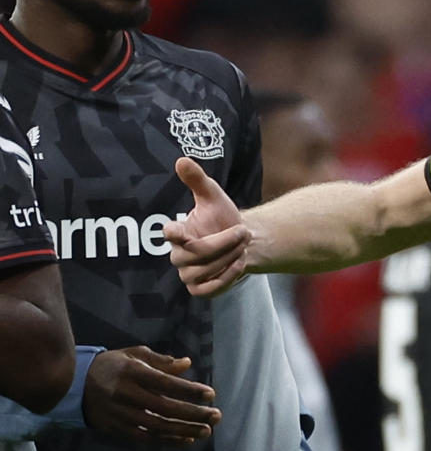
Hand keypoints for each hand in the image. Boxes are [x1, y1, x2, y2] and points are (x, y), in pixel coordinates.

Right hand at [82, 346, 220, 443]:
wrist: (73, 386)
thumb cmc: (111, 366)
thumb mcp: (133, 355)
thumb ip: (160, 361)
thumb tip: (187, 364)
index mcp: (132, 373)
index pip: (166, 383)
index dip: (189, 390)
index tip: (210, 394)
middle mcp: (126, 394)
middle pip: (165, 407)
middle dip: (194, 413)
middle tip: (216, 416)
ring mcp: (121, 414)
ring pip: (158, 426)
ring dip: (185, 429)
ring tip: (207, 430)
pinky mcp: (117, 429)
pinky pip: (146, 438)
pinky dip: (168, 441)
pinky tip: (187, 439)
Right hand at [162, 158, 252, 296]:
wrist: (241, 240)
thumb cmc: (222, 217)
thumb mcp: (213, 196)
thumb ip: (197, 180)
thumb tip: (182, 160)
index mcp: (177, 233)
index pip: (168, 234)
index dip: (173, 232)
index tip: (180, 227)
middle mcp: (178, 255)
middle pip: (197, 253)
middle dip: (224, 243)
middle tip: (242, 233)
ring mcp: (187, 274)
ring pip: (206, 270)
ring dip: (230, 257)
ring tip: (242, 246)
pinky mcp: (199, 289)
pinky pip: (209, 290)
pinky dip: (227, 277)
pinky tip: (239, 263)